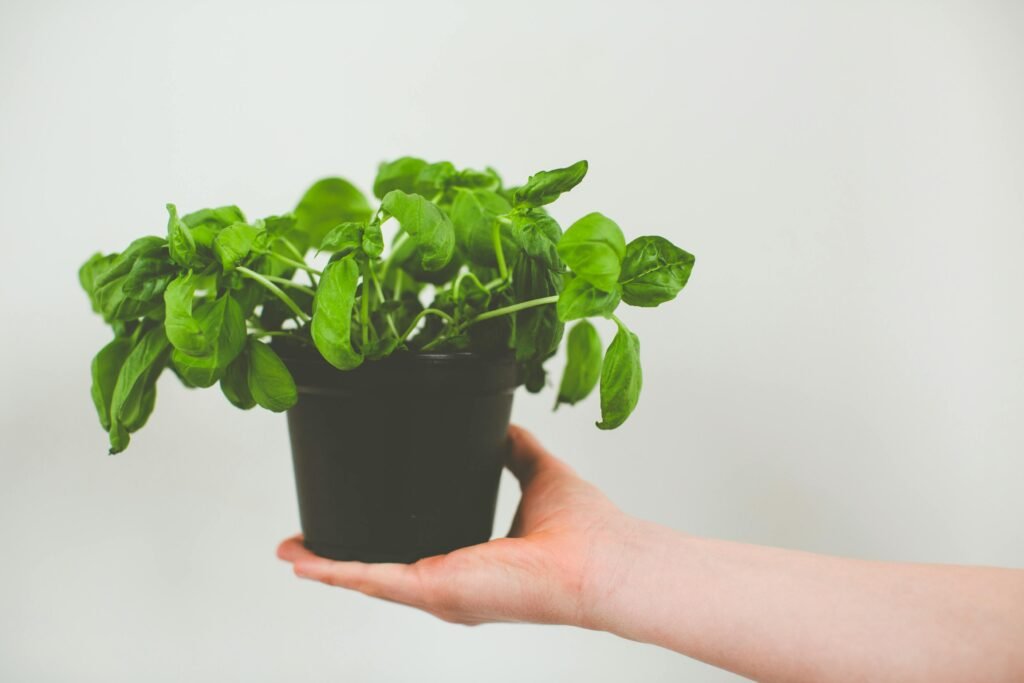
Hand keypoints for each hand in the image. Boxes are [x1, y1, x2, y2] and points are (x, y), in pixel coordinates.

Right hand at [277, 425, 640, 626]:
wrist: (603, 558)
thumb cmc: (586, 531)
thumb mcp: (538, 474)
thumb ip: (516, 450)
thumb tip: (505, 425)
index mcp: (470, 562)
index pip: (411, 554)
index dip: (376, 542)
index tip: (347, 524)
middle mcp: (451, 585)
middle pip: (379, 572)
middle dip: (337, 560)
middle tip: (300, 546)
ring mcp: (440, 592)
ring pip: (366, 578)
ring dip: (326, 565)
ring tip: (291, 553)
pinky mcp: (436, 588)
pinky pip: (372, 579)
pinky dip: (336, 570)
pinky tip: (306, 561)